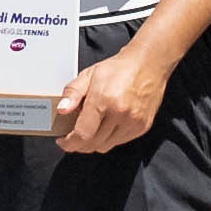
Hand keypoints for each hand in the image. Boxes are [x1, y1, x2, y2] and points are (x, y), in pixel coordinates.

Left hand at [53, 44, 169, 152]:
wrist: (148, 64)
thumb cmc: (119, 69)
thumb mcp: (89, 75)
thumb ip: (72, 93)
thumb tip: (62, 109)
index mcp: (104, 99)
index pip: (83, 134)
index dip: (69, 142)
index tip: (63, 141)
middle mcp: (120, 113)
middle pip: (93, 144)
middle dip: (79, 144)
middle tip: (73, 136)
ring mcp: (133, 122)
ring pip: (106, 146)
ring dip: (94, 142)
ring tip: (90, 129)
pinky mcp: (142, 127)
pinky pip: (119, 142)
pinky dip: (109, 138)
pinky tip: (106, 126)